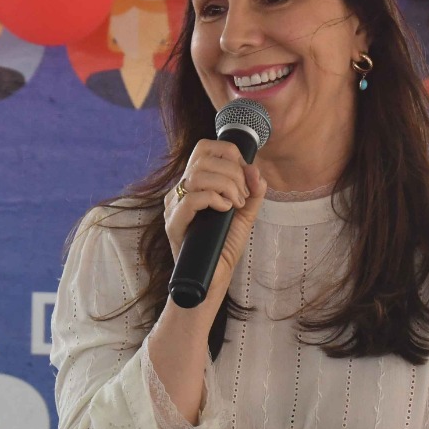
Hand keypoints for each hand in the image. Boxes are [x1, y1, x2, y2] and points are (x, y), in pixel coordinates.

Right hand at [164, 139, 267, 299]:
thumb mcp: (244, 215)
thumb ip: (253, 192)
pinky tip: (226, 210)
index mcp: (193, 185)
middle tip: (243, 195)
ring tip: (236, 203)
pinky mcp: (173, 224)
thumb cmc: (223, 248)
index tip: (246, 174)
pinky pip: (191, 198)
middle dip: (232, 172)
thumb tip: (255, 170)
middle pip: (202, 158)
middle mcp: (179, 191)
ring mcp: (173, 207)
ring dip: (226, 185)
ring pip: (197, 175)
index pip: (204, 148)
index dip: (229, 153)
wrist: (212, 279)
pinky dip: (214, 199)